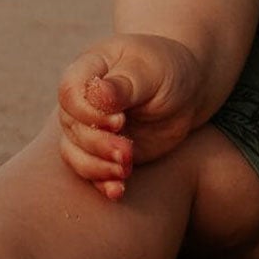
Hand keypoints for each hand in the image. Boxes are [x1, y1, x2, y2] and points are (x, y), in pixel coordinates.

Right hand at [57, 33, 202, 199]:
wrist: (187, 90)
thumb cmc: (169, 70)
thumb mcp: (152, 71)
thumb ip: (125, 84)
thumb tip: (97, 95)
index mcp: (90, 68)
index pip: (70, 92)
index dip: (88, 112)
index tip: (120, 121)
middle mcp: (82, 99)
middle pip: (72, 127)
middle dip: (99, 144)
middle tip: (128, 153)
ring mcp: (89, 126)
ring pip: (75, 152)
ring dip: (98, 167)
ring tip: (126, 171)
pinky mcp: (102, 151)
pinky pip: (90, 170)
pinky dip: (102, 182)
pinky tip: (118, 190)